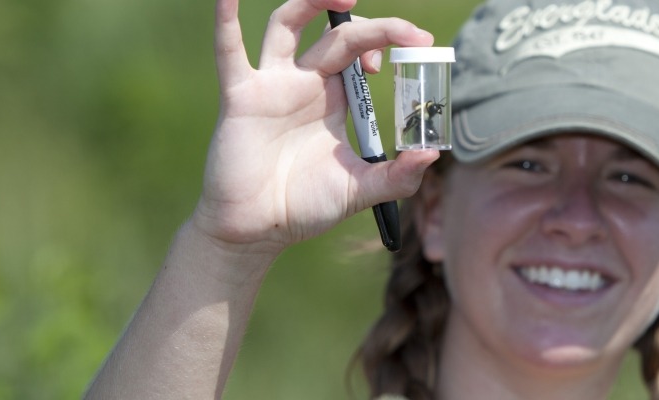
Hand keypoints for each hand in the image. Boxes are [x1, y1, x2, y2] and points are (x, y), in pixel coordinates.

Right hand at [193, 0, 438, 255]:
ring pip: (288, 24)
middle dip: (377, 29)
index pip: (363, 52)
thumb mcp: (361, 190)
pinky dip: (227, 19)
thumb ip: (398, 177)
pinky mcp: (241, 97)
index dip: (388, 40)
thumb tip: (431, 155)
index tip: (419, 46)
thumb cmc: (305, 206)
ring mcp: (271, 85)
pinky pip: (229, 50)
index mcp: (336, 98)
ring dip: (313, 2)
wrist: (257, 231)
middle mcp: (305, 82)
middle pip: (339, 34)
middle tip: (410, 35)